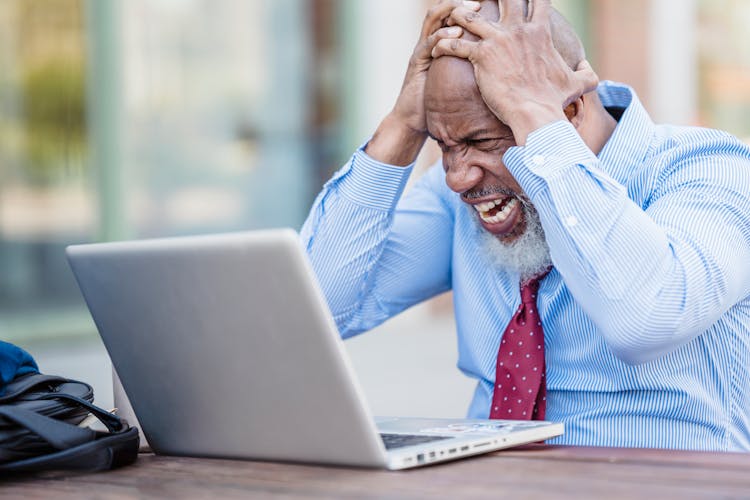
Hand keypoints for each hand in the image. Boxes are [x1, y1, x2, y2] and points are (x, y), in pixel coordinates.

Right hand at [366, 0, 480, 165]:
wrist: (413, 121)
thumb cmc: (437, 103)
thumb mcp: (458, 80)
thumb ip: (471, 69)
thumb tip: (499, 68)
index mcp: (440, 43)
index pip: (452, 15)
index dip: (467, 8)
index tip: (487, 5)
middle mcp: (429, 42)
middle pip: (442, 11)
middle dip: (460, 3)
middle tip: (479, 3)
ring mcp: (421, 51)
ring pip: (433, 20)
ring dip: (451, 12)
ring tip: (470, 10)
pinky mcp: (416, 62)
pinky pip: (428, 43)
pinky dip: (442, 36)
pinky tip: (456, 34)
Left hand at [431, 0, 598, 144]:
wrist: (536, 114)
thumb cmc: (555, 101)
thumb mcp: (578, 84)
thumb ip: (586, 73)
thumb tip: (591, 71)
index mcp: (539, 31)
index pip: (536, 0)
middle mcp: (518, 30)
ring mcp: (498, 40)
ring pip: (469, 16)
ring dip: (457, 14)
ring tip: (449, 18)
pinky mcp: (481, 56)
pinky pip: (454, 44)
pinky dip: (443, 45)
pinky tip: (435, 50)